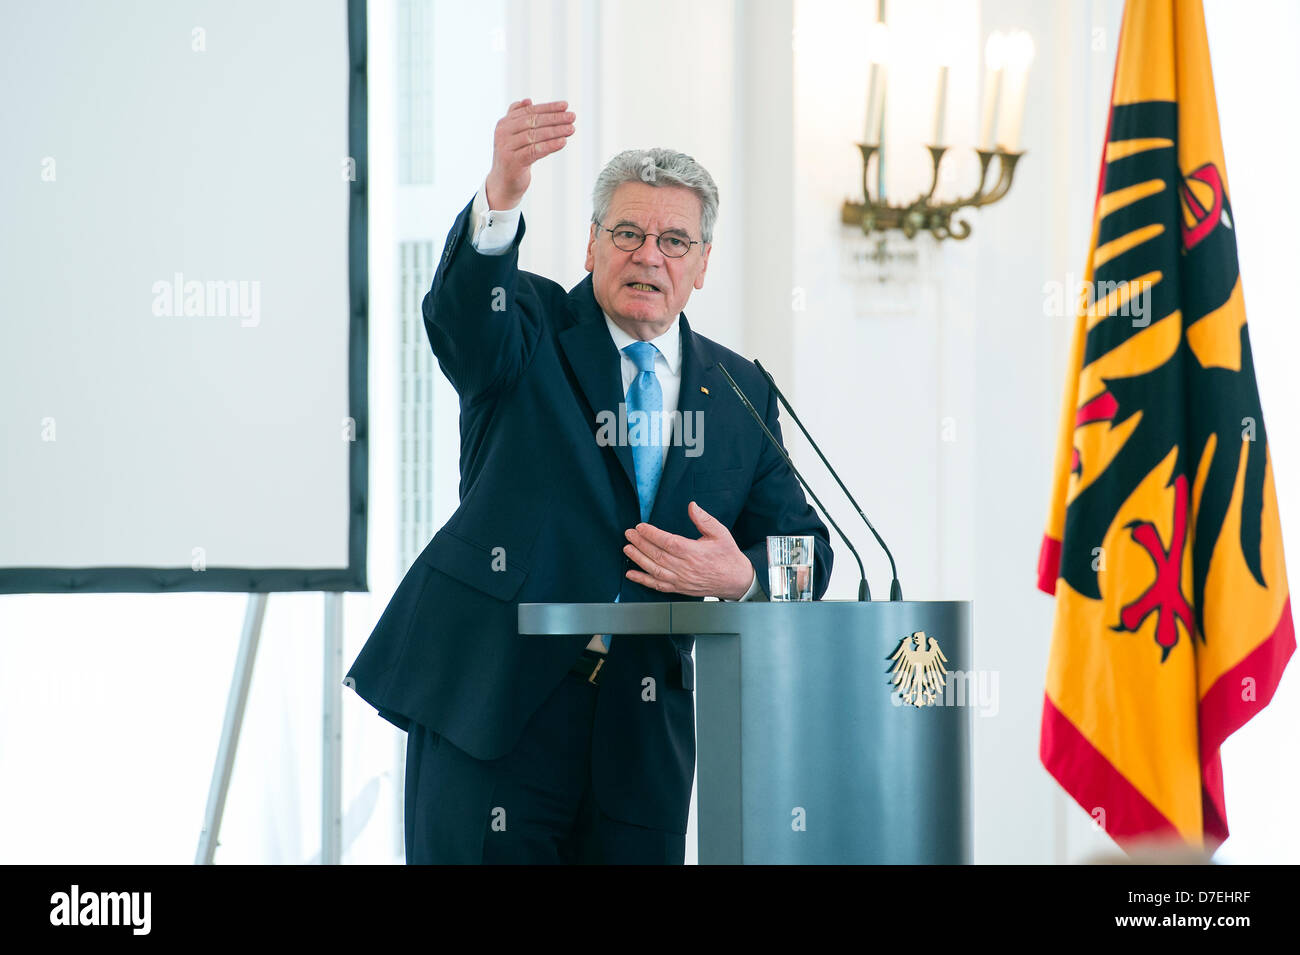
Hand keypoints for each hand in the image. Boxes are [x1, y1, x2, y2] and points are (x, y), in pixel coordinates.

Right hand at [484, 98, 574, 209]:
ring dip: (555, 131)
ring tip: (571, 129)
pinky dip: (550, 146)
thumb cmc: (513, 157)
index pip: (529, 111)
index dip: (548, 107)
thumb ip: (517, 117)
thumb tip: (528, 100)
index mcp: (504, 123)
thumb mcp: (513, 135)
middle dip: (554, 118)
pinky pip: (535, 151)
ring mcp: (507, 148)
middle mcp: (503, 133)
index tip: (565, 105)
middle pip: (533, 122)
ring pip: (535, 135)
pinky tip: (563, 142)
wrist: (503, 183)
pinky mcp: (513, 162)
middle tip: (572, 117)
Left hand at [623, 501, 754, 599]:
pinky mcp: (679, 588)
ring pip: (654, 570)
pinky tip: (631, 573)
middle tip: (629, 534)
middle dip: (640, 543)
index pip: (668, 542)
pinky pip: (657, 585)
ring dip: (638, 559)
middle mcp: (685, 568)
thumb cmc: (728, 555)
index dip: (652, 534)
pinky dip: (643, 580)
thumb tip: (692, 506)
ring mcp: (681, 580)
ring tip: (627, 548)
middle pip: (657, 555)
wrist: (736, 580)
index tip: (640, 527)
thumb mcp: (721, 533)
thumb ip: (704, 519)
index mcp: (695, 552)